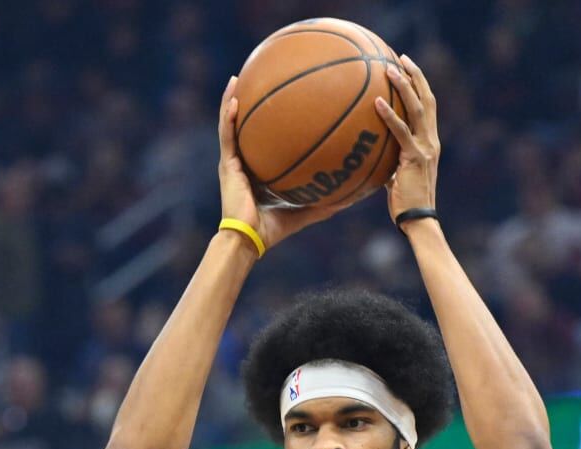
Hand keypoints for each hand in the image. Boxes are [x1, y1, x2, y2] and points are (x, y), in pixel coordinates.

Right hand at [217, 76, 352, 254]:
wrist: (249, 240)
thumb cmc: (273, 230)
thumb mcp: (305, 211)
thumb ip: (326, 202)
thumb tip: (354, 197)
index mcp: (258, 169)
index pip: (264, 140)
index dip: (270, 122)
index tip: (283, 101)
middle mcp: (243, 161)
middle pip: (247, 126)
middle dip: (251, 103)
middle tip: (260, 78)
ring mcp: (232, 161)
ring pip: (230, 124)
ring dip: (231, 100)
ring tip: (238, 77)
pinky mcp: (227, 165)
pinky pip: (227, 135)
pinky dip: (228, 116)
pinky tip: (235, 98)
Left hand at [374, 55, 439, 225]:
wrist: (418, 219)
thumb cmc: (405, 202)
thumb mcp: (398, 176)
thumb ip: (390, 161)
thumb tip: (372, 155)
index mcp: (430, 143)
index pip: (429, 107)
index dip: (420, 86)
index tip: (408, 68)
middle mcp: (432, 141)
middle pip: (428, 100)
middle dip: (416, 76)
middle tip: (401, 58)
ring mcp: (425, 148)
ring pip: (418, 109)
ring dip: (404, 87)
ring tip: (389, 69)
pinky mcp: (415, 158)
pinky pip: (401, 132)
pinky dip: (389, 115)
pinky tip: (377, 102)